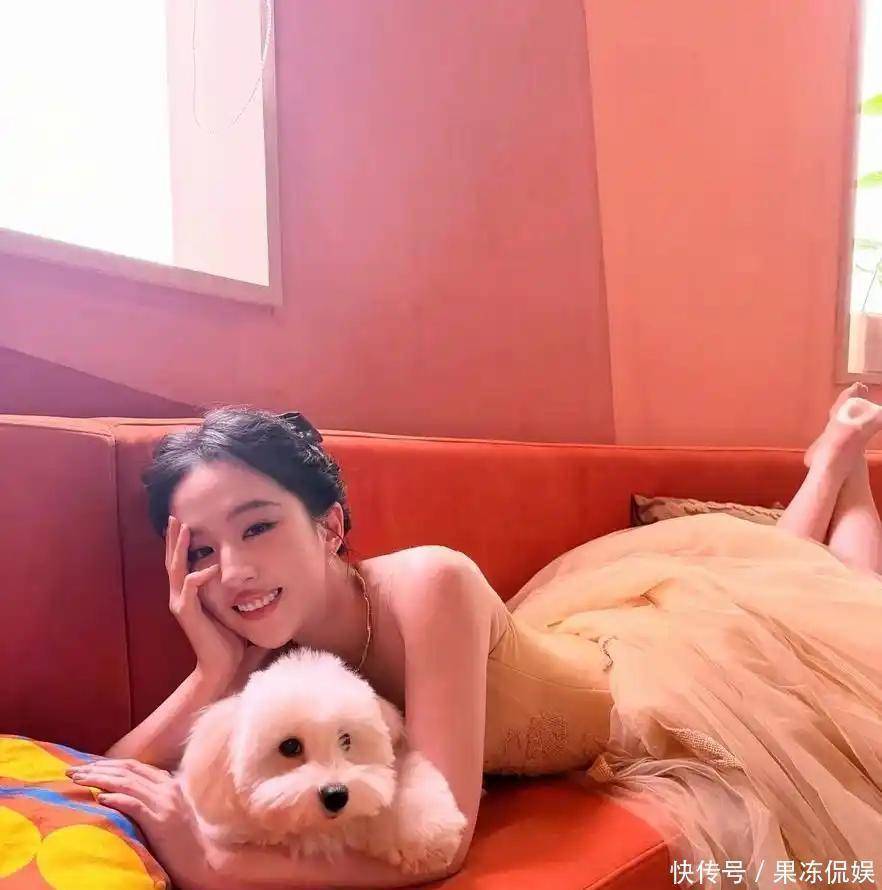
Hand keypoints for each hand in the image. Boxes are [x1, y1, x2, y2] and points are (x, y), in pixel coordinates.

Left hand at [66, 759, 214, 889]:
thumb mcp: (171, 812)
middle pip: (128, 770)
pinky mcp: (160, 820)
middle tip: (72, 771)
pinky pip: (134, 804)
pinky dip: (116, 798)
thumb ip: (155, 798)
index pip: (134, 766)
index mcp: (169, 784)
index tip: (86, 767)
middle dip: (97, 768)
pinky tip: (100, 798)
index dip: (108, 764)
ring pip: (128, 783)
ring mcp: (165, 803)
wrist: (203, 861)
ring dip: (99, 779)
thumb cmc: (183, 841)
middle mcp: (167, 788)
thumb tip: (127, 792)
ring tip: (78, 780)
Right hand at [166, 515, 266, 685]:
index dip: (181, 543)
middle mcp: (181, 596)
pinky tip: (210, 567)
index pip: (182, 562)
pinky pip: (189, 589)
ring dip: (179, 548)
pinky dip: (199, 575)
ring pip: (176, 570)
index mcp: (191, 594)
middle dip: (174, 538)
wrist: (222, 668)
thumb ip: (238, 591)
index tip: (184, 522)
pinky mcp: (187, 614)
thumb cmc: (231, 639)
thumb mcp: (234, 608)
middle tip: (174, 516)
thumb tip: (259, 576)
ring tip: (183, 528)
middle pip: (172, 561)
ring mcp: (182, 605)